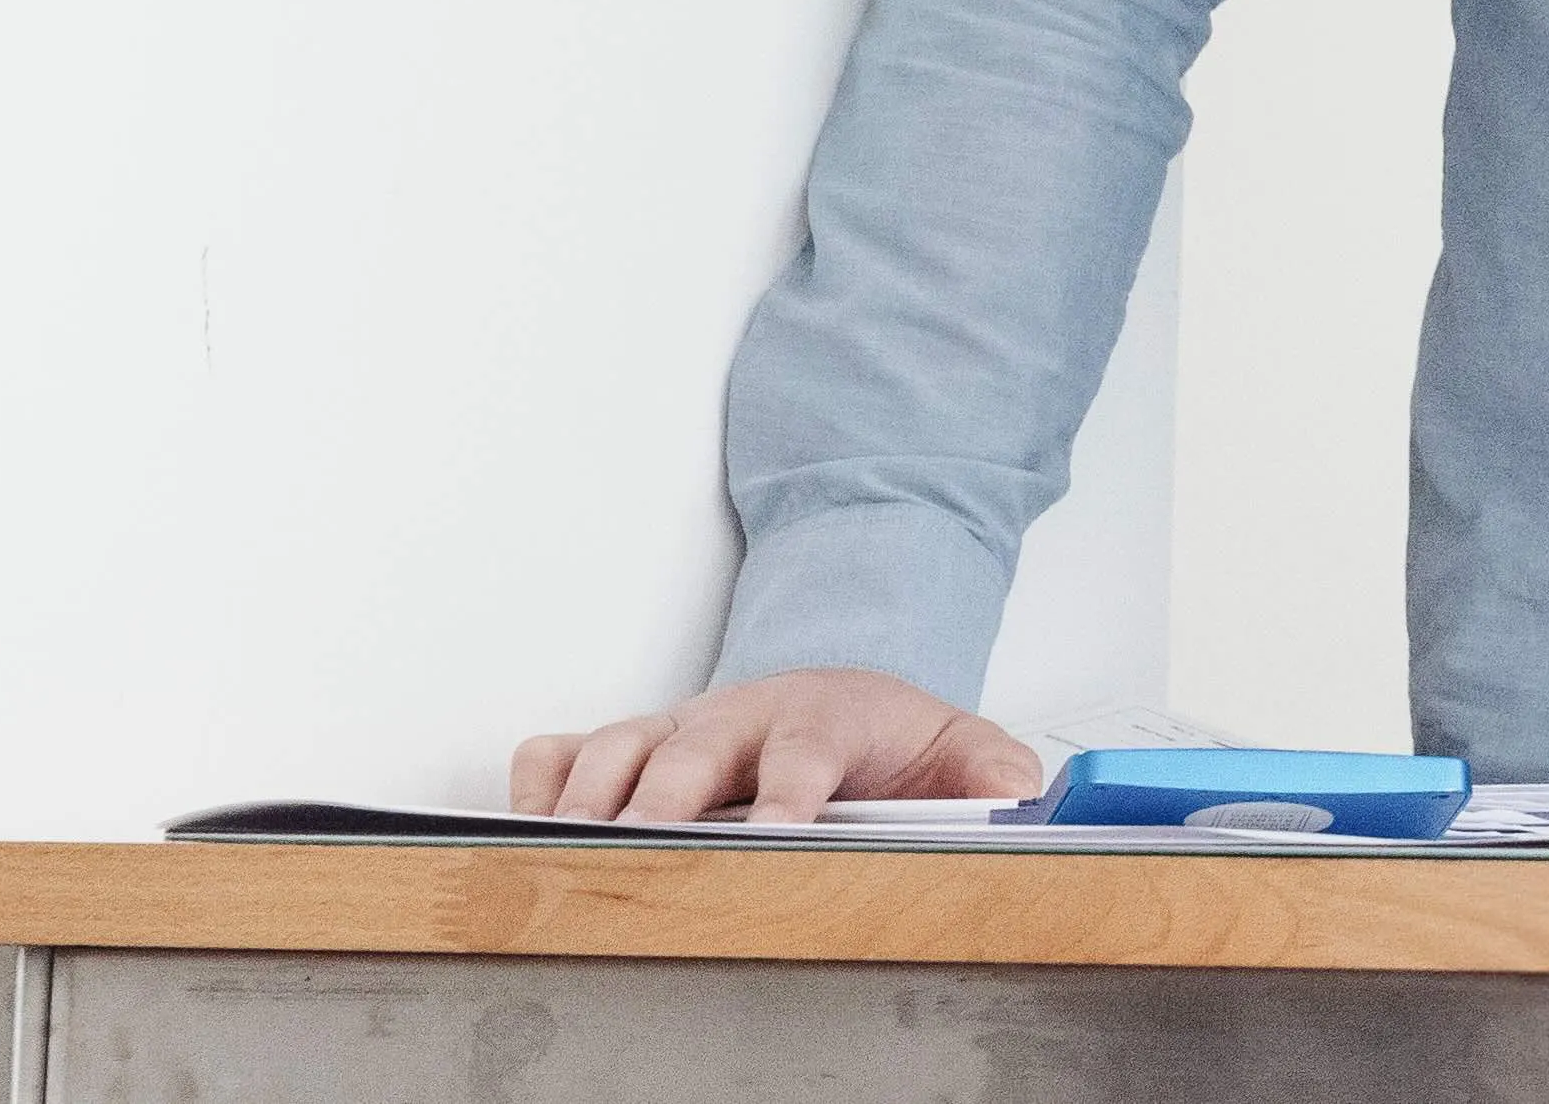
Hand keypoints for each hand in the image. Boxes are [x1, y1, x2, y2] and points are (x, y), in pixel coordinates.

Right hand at [507, 669, 1047, 827]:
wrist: (839, 693)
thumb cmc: (883, 736)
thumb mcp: (955, 747)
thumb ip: (994, 770)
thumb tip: (1020, 794)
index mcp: (819, 718)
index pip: (802, 748)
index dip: (787, 788)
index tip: (777, 828)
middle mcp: (733, 719)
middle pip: (688, 750)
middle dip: (664, 799)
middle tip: (645, 848)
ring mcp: (671, 730)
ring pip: (613, 747)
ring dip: (587, 799)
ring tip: (566, 855)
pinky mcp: (624, 745)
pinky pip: (557, 750)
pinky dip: (535, 782)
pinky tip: (528, 825)